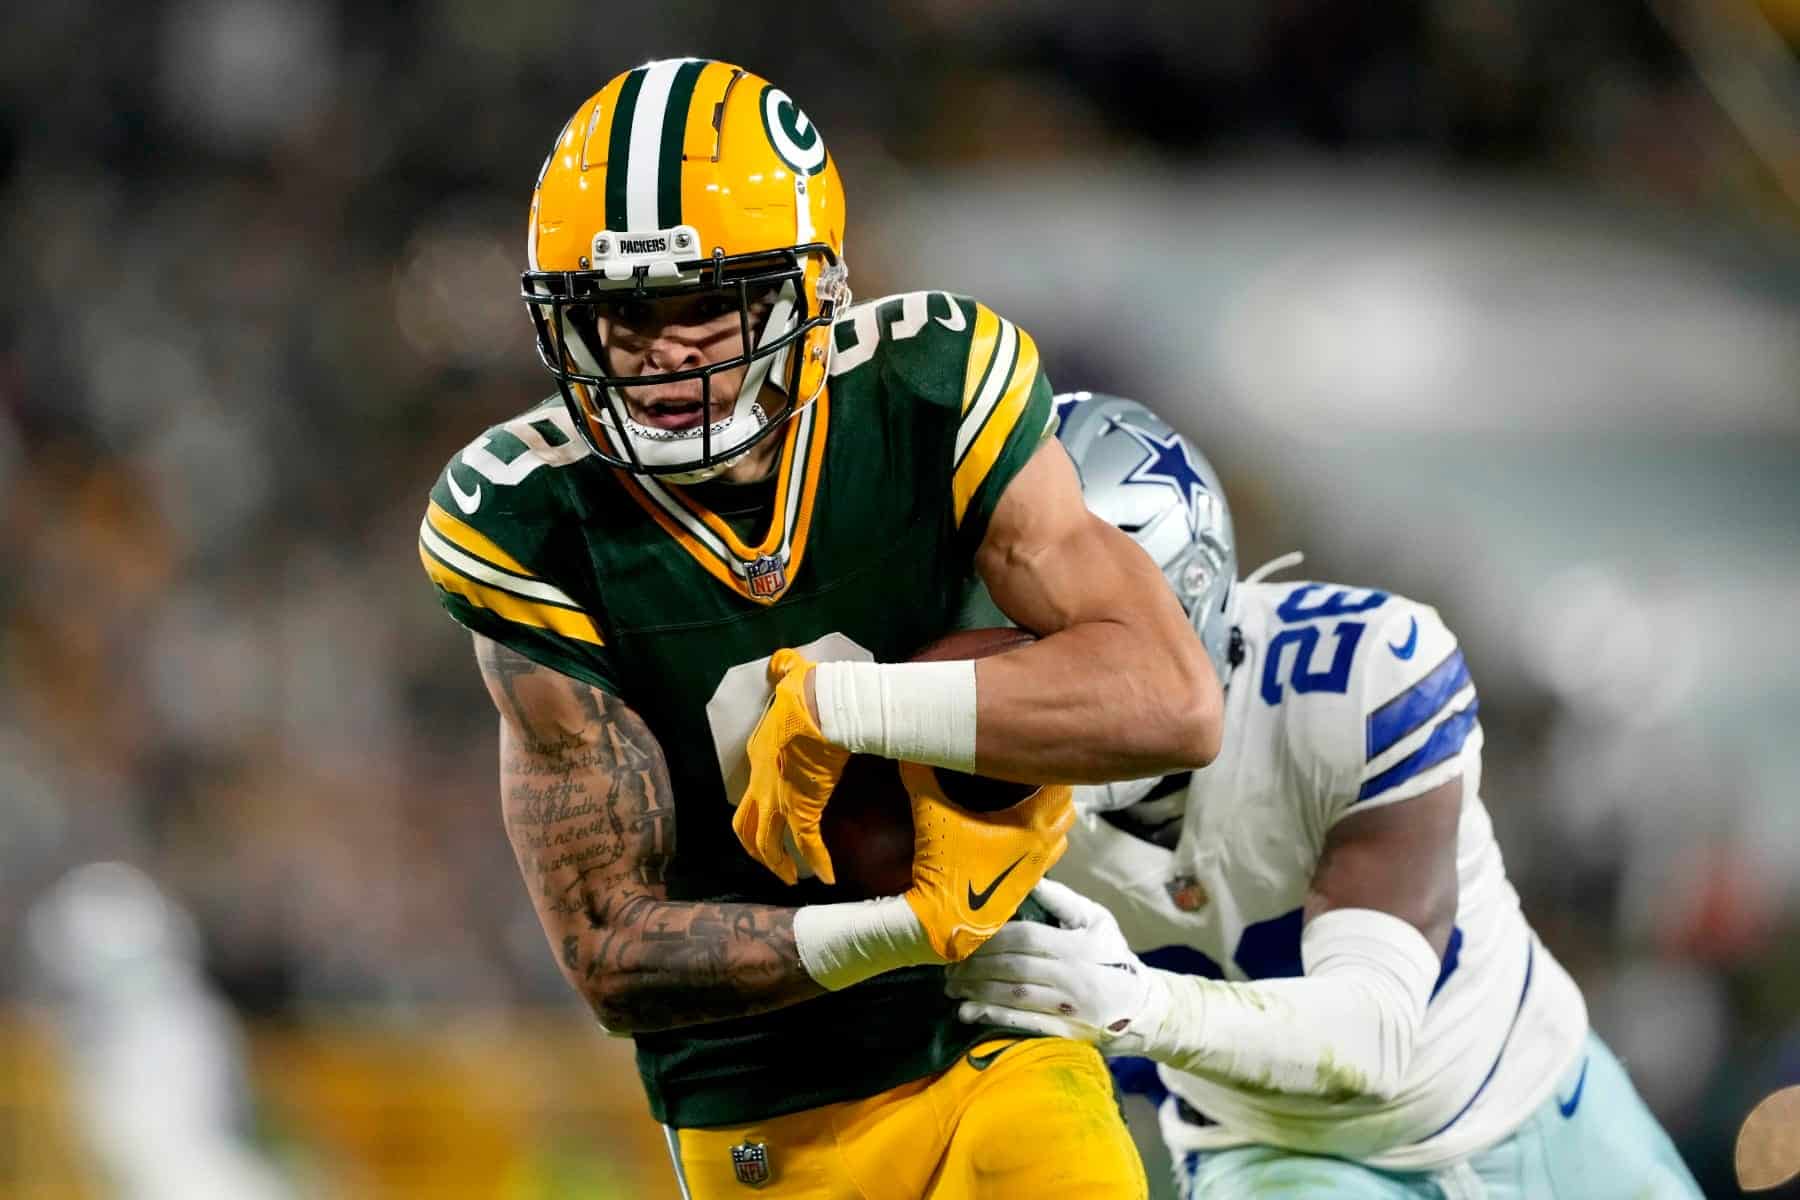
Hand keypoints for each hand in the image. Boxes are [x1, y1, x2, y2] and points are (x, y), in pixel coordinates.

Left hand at [734, 649, 849, 884]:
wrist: (821, 704)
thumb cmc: (807, 691)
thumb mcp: (790, 677)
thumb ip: (784, 670)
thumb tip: (783, 661)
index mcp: (758, 754)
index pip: (751, 789)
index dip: (759, 808)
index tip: (772, 819)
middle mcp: (762, 782)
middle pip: (747, 827)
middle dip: (756, 849)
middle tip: (771, 863)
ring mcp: (780, 797)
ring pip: (768, 843)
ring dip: (779, 864)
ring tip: (793, 879)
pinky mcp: (803, 806)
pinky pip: (807, 843)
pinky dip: (818, 862)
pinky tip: (829, 876)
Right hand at [902, 763, 1074, 960]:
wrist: (942, 921)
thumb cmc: (944, 868)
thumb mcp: (931, 815)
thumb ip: (921, 777)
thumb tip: (908, 750)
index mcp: (1031, 825)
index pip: (1062, 789)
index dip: (1052, 772)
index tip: (1035, 759)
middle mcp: (1043, 847)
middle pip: (1067, 811)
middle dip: (1055, 793)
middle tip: (1031, 778)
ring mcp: (1037, 869)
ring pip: (1062, 837)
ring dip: (1052, 821)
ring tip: (1029, 805)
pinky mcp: (1026, 886)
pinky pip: (1046, 858)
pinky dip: (1040, 844)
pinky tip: (1014, 837)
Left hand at [944, 878, 1163, 1053]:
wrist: (1143, 1009)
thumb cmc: (1114, 957)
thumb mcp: (1098, 922)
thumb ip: (1064, 901)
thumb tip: (1030, 881)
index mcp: (1079, 946)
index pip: (1026, 937)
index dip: (992, 938)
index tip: (966, 937)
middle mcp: (1073, 977)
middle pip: (1014, 967)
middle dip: (976, 966)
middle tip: (948, 966)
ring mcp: (1069, 1008)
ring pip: (1014, 996)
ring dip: (977, 991)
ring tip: (951, 987)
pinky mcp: (1064, 1033)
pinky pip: (1023, 1024)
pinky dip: (993, 1017)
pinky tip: (969, 1012)